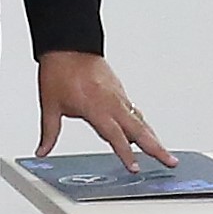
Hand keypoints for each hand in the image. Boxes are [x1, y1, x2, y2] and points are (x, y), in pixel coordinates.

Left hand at [38, 51, 167, 169]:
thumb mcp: (50, 105)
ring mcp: (118, 96)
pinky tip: (144, 132)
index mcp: (96, 108)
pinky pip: (134, 111)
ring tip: (163, 152)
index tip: (135, 168)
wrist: (68, 45)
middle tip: (170, 162)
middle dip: (156, 148)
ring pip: (140, 120)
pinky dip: (142, 124)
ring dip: (152, 137)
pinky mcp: (119, 90)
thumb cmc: (60, 70)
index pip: (115, 136)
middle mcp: (112, 102)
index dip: (126, 154)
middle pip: (139, 130)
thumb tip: (42, 150)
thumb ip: (49, 132)